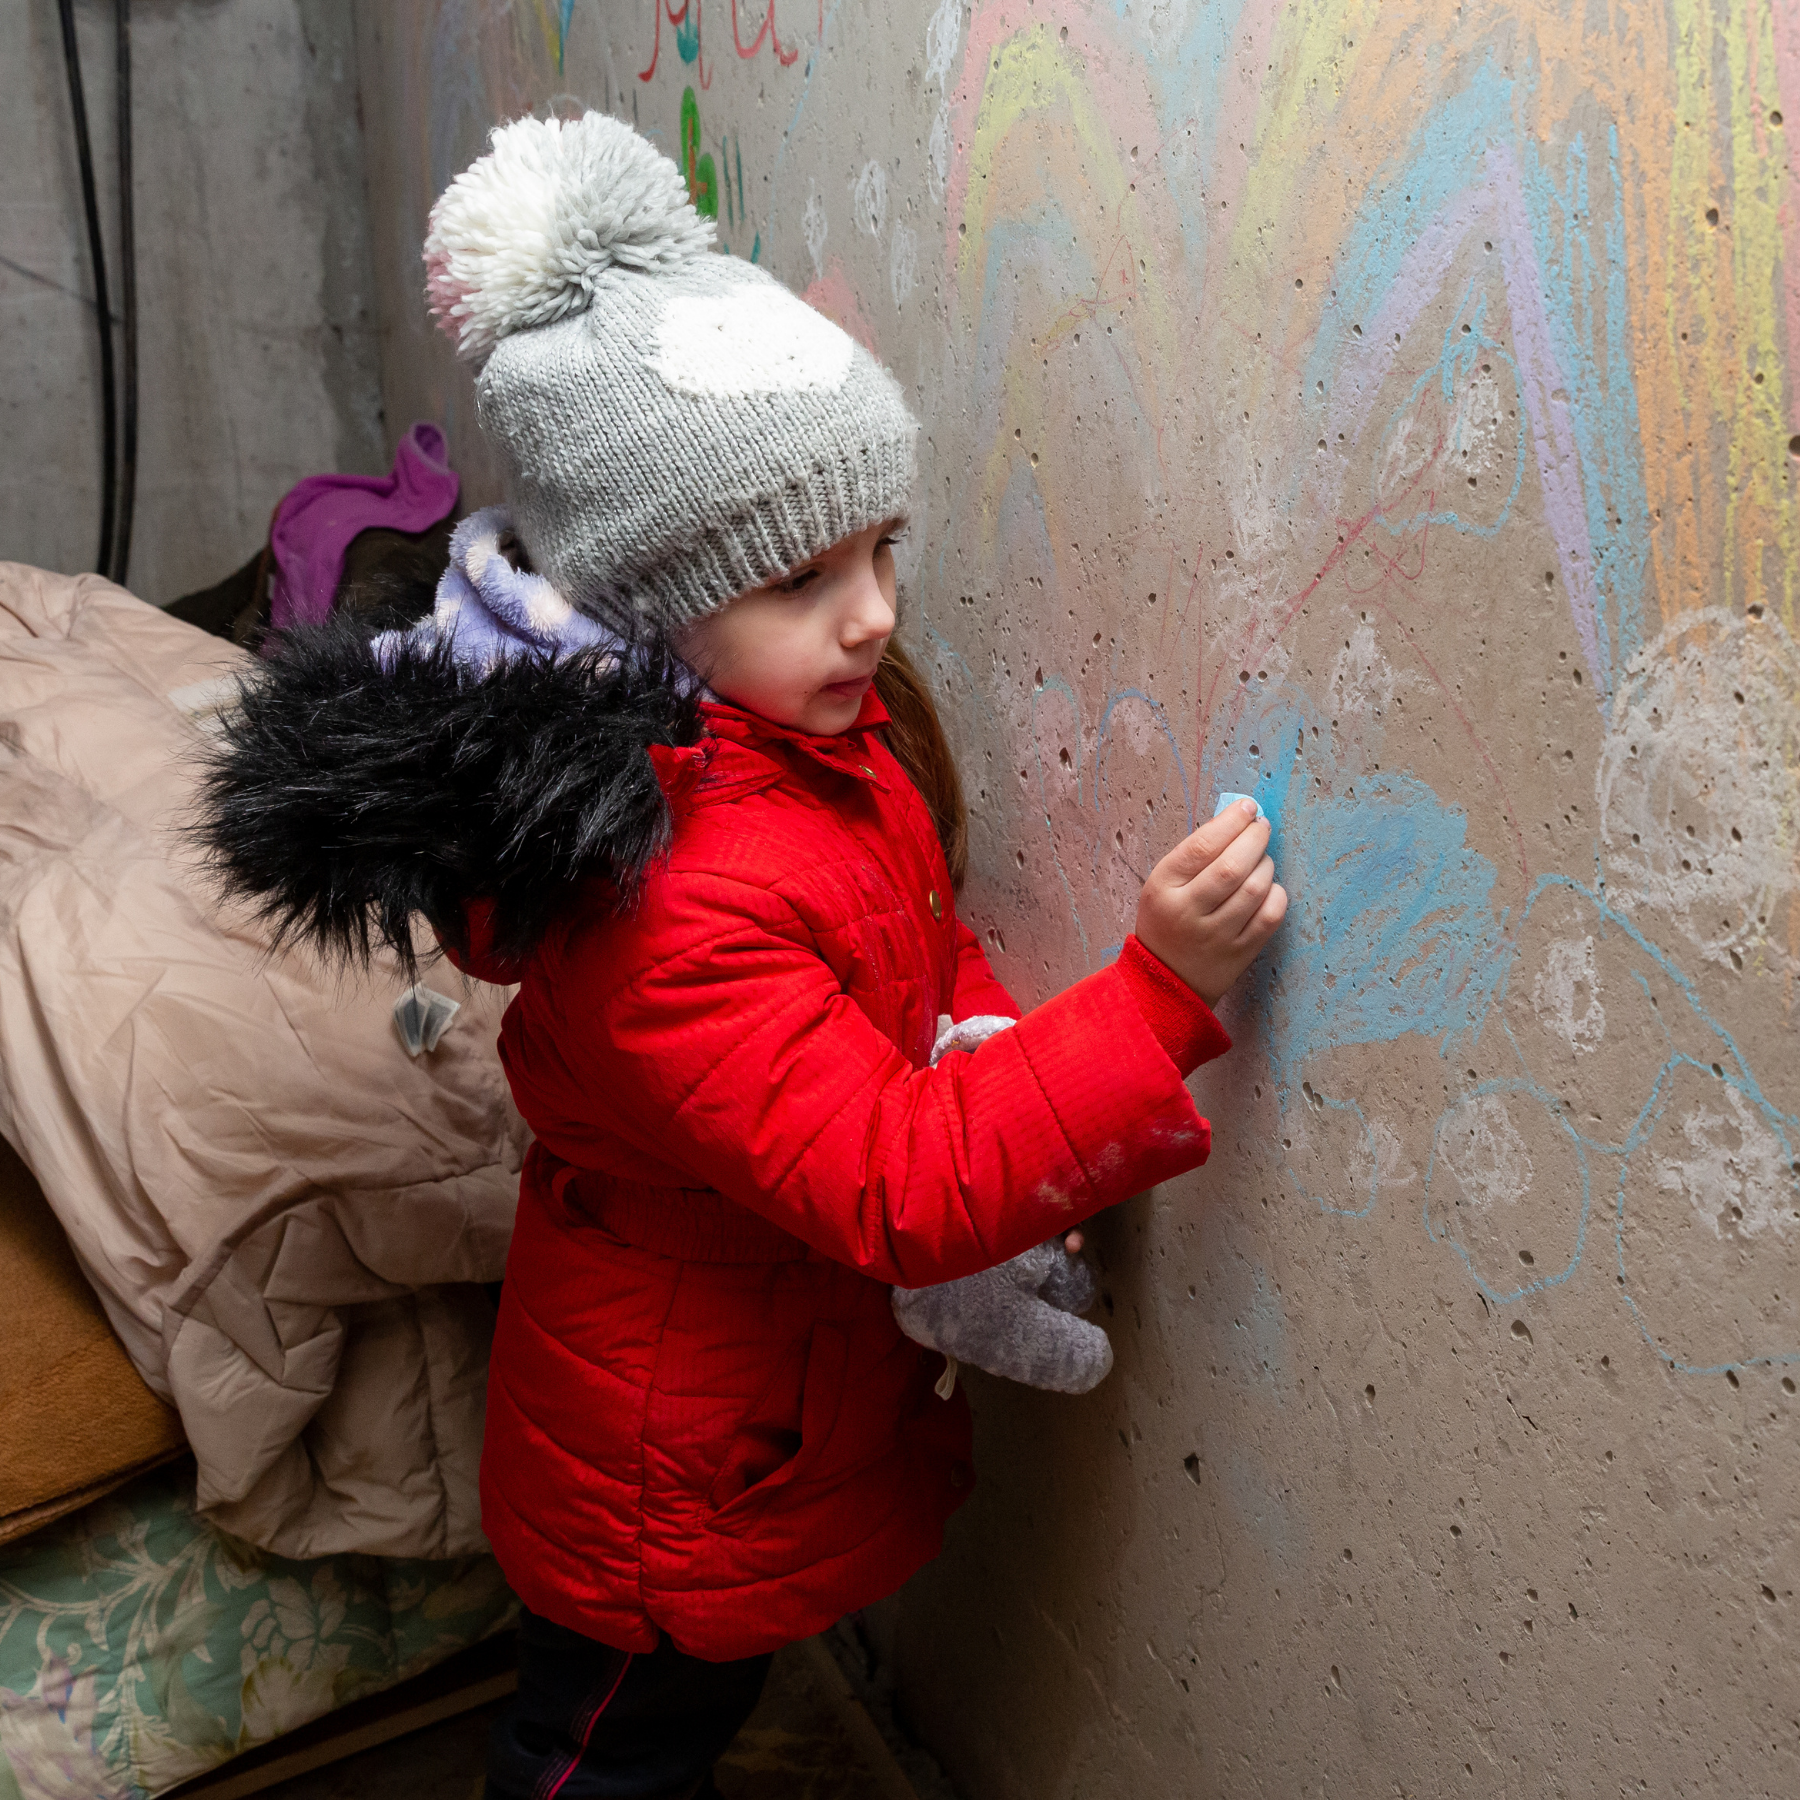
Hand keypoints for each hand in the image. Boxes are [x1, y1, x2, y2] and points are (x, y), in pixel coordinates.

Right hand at [1134, 798, 1288, 1005]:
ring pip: (1255, 889)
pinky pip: (1270, 916)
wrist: (1166, 981)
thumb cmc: (1168, 922)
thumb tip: (1237, 818)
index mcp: (1163, 889)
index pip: (1201, 846)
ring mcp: (1216, 936)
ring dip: (1266, 864)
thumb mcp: (1162, 885)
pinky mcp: (1240, 953)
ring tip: (1262, 858)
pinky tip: (1268, 888)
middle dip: (1255, 839)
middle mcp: (1188, 912)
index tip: (1247, 808)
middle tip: (1261, 827)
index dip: (1230, 822)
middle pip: (1232, 866)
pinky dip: (1277, 894)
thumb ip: (1194, 855)